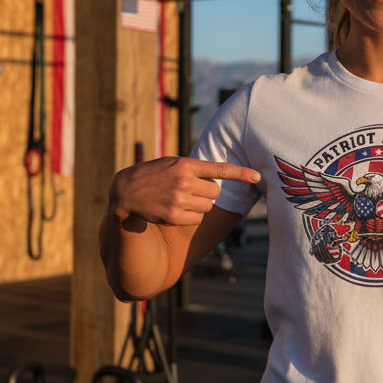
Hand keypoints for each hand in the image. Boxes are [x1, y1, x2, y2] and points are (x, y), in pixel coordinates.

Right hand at [107, 157, 259, 229]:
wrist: (126, 191)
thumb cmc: (153, 174)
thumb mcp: (172, 163)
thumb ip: (193, 168)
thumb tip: (218, 178)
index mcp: (186, 165)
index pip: (219, 169)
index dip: (241, 174)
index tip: (257, 176)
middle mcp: (184, 182)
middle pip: (215, 193)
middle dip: (207, 193)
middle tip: (190, 190)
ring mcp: (179, 200)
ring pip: (207, 207)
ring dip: (199, 205)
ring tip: (180, 199)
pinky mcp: (174, 216)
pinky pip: (197, 219)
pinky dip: (191, 217)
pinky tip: (175, 209)